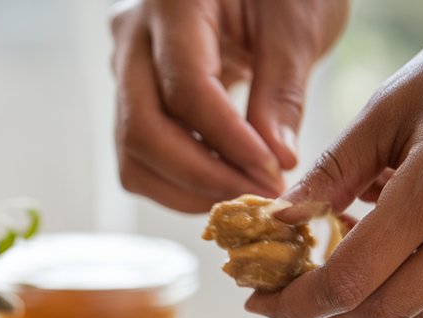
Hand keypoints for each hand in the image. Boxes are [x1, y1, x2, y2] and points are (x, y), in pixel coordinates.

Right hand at [110, 0, 348, 212]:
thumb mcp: (297, 23)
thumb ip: (283, 90)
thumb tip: (275, 160)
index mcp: (172, 3)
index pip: (186, 90)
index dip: (228, 141)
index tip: (271, 171)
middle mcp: (133, 38)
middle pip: (142, 130)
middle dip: (202, 176)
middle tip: (257, 194)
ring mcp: (125, 71)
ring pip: (133, 154)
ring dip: (188, 188)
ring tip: (245, 191)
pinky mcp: (132, 101)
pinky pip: (140, 157)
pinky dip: (181, 182)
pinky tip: (225, 179)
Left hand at [247, 12, 422, 317]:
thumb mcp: (389, 109)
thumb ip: (332, 172)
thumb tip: (281, 219)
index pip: (349, 281)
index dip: (296, 303)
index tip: (261, 302)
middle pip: (381, 310)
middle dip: (324, 310)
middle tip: (288, 289)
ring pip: (417, 309)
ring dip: (364, 300)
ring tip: (335, 261)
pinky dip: (404, 286)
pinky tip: (384, 249)